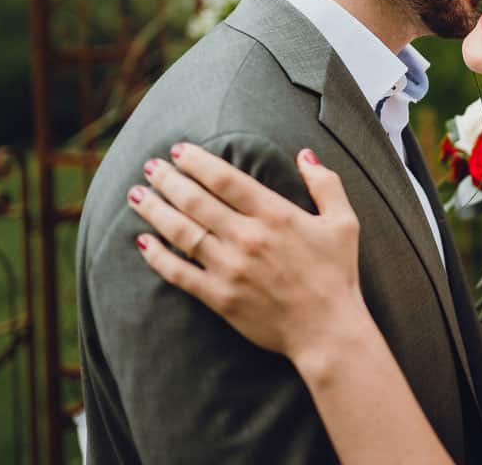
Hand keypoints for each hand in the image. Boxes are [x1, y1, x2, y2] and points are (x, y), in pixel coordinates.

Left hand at [129, 144, 364, 363]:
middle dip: (168, 179)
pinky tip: (142, 242)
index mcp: (276, 215)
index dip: (197, 161)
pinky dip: (157, 257)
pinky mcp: (220, 298)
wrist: (327, 330)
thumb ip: (325, 183)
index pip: (225, 179)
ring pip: (182, 233)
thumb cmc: (337, 274)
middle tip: (150, 166)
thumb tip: (304, 153)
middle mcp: (248, 237)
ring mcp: (231, 269)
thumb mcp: (344, 222)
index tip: (178, 150)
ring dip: (155, 210)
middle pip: (196, 201)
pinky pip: (179, 273)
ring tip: (137, 195)